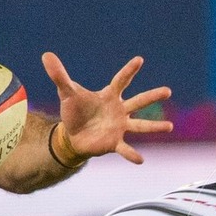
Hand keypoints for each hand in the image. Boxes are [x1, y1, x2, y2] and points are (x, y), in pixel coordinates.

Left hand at [43, 51, 172, 164]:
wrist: (72, 136)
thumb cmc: (75, 111)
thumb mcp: (66, 93)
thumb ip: (59, 75)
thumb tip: (46, 55)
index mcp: (109, 96)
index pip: (120, 81)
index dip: (129, 71)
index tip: (139, 60)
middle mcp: (119, 110)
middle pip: (139, 101)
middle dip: (153, 96)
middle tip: (167, 91)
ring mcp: (120, 127)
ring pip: (141, 126)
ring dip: (155, 126)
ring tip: (169, 126)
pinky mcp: (114, 142)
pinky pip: (125, 149)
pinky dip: (132, 155)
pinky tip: (140, 160)